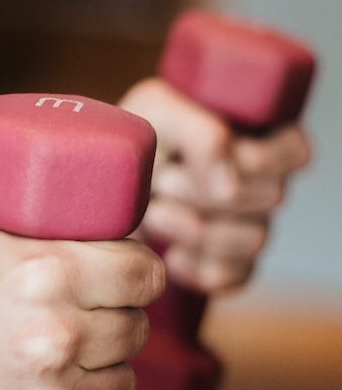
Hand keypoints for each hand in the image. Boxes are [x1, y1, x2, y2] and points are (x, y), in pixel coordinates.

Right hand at [0, 195, 163, 389]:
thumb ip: (16, 190)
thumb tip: (68, 163)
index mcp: (46, 273)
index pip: (145, 274)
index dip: (134, 276)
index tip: (119, 283)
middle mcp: (56, 339)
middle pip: (135, 330)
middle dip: (111, 325)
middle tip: (72, 326)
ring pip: (120, 387)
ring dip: (97, 377)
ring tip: (50, 370)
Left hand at [121, 78, 311, 292]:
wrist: (96, 190)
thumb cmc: (132, 141)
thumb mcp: (156, 112)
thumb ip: (201, 134)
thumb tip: (230, 187)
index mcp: (258, 136)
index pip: (293, 153)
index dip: (252, 159)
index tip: (199, 157)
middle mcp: (263, 182)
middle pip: (270, 197)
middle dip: (204, 192)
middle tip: (161, 183)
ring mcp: (248, 226)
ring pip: (254, 239)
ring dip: (193, 228)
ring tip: (154, 214)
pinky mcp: (227, 265)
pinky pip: (232, 277)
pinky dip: (194, 267)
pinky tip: (168, 253)